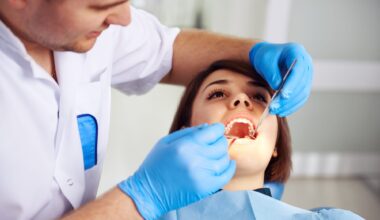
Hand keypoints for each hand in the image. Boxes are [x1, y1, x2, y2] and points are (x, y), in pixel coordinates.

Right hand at [118, 123, 235, 219]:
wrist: (149, 192)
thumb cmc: (155, 166)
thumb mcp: (165, 142)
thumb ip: (187, 132)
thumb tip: (207, 127)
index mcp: (185, 144)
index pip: (213, 131)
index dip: (217, 129)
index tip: (216, 130)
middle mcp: (195, 158)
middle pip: (221, 144)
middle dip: (220, 141)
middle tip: (215, 143)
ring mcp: (201, 174)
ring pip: (224, 159)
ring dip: (223, 154)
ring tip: (216, 154)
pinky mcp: (205, 187)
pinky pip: (225, 176)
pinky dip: (229, 169)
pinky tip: (227, 164)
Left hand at [249, 42, 312, 116]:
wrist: (268, 58)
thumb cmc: (266, 57)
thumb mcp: (264, 60)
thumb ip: (271, 72)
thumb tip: (278, 86)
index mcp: (297, 52)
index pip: (299, 70)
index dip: (292, 84)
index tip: (283, 95)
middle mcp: (306, 64)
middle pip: (302, 84)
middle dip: (288, 98)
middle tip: (274, 106)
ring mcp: (306, 75)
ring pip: (302, 93)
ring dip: (289, 104)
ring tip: (275, 110)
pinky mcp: (303, 85)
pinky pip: (300, 98)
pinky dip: (292, 106)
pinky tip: (281, 111)